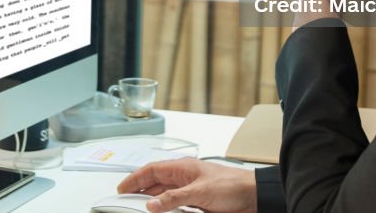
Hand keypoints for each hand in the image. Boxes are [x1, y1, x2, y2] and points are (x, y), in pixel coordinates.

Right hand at [117, 158, 256, 212]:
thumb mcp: (199, 192)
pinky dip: (167, 209)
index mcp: (182, 168)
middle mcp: (184, 178)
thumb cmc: (232, 185)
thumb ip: (174, 198)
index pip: (152, 170)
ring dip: (154, 201)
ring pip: (165, 195)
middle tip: (125, 199)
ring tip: (140, 207)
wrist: (253, 197)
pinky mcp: (197, 204)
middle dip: (140, 190)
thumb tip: (152, 203)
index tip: (122, 188)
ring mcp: (190, 191)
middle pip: (156, 183)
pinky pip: (176, 206)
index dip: (135, 178)